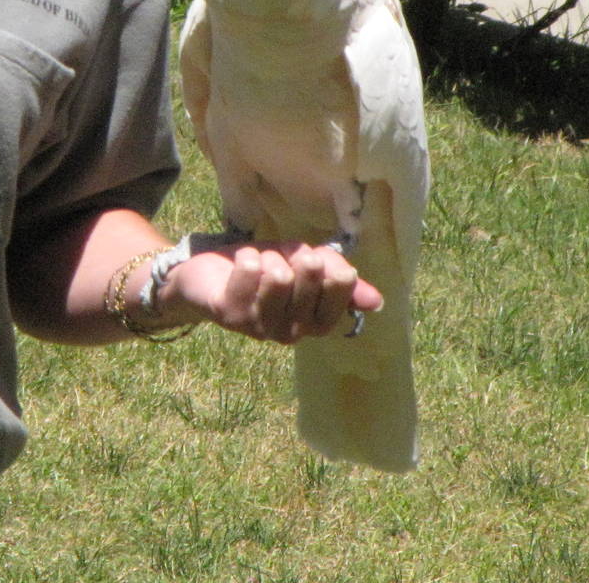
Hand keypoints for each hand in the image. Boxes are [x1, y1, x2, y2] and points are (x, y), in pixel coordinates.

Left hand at [161, 241, 382, 343]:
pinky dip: (246, 257)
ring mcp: (261, 328)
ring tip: (259, 264)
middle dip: (296, 255)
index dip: (329, 263)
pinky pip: (249, 270)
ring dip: (268, 257)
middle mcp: (293, 333)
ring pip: (279, 275)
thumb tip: (377, 301)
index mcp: (317, 323)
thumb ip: (338, 278)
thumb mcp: (306, 265)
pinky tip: (240, 266)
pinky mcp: (231, 316)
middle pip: (311, 275)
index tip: (313, 259)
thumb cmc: (265, 269)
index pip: (341, 286)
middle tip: (282, 260)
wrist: (211, 274)